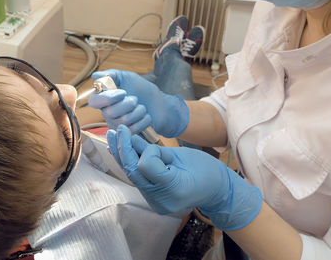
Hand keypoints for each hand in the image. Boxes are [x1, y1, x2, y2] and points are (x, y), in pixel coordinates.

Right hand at [88, 69, 188, 137]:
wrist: (161, 105)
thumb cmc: (143, 91)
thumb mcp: (127, 78)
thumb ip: (111, 75)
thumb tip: (95, 76)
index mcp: (105, 100)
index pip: (94, 101)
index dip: (107, 98)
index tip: (122, 93)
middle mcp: (108, 114)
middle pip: (110, 112)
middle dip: (128, 103)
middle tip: (136, 99)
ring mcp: (118, 126)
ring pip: (124, 120)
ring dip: (139, 111)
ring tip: (142, 108)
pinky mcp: (129, 136)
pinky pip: (133, 129)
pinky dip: (144, 120)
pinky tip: (146, 117)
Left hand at [107, 125, 261, 230]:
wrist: (217, 190)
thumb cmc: (207, 171)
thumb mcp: (184, 157)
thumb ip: (158, 151)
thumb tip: (132, 140)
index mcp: (174, 189)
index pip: (145, 166)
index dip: (147, 151)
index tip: (158, 146)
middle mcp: (161, 199)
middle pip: (133, 172)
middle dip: (124, 149)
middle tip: (118, 130)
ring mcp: (155, 201)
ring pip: (131, 174)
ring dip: (121, 154)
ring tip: (112, 136)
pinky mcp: (152, 197)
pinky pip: (136, 178)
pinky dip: (128, 162)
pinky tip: (118, 149)